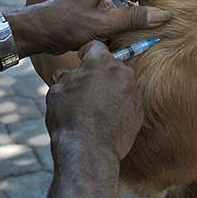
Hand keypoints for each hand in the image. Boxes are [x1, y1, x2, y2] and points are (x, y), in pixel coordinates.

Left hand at [13, 0, 169, 56]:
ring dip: (135, 21)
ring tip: (143, 38)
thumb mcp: (104, 23)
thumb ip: (134, 19)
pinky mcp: (95, 9)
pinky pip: (117, 14)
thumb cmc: (67, 24)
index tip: (168, 17)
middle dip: (147, 11)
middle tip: (159, 29)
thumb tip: (163, 15)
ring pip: (127, 6)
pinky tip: (125, 41)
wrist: (38, 32)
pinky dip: (123, 26)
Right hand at [46, 42, 142, 160]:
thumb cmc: (69, 118)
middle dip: (99, 72)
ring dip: (110, 89)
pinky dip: (118, 106)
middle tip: (86, 88)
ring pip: (120, 83)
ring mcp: (134, 92)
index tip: (81, 61)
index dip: (85, 53)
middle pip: (111, 64)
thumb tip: (68, 75)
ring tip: (95, 107)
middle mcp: (122, 72)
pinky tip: (105, 119)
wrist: (89, 151)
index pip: (96, 45)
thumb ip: (66, 76)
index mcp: (101, 62)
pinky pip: (127, 101)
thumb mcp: (57, 91)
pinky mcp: (139, 111)